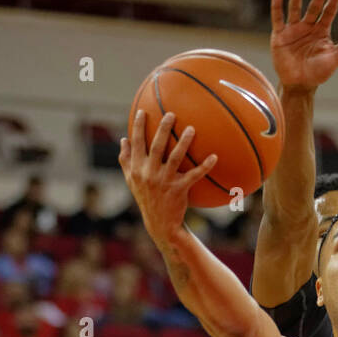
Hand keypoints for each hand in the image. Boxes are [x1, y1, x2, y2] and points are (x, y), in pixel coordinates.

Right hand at [119, 111, 217, 246]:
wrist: (160, 224)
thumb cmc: (146, 199)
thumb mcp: (131, 181)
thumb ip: (126, 160)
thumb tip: (123, 139)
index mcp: (137, 169)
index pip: (136, 144)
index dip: (139, 127)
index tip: (142, 111)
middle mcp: (149, 174)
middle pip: (156, 147)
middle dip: (163, 129)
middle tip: (171, 114)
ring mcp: (164, 182)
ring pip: (175, 158)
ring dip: (184, 142)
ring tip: (191, 129)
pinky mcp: (179, 190)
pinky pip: (194, 176)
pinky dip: (205, 166)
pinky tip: (214, 157)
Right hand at [270, 0, 337, 92]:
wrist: (299, 86)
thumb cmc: (318, 73)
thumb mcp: (336, 57)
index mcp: (322, 30)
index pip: (329, 11)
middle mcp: (308, 26)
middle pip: (313, 7)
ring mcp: (293, 29)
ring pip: (295, 7)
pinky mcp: (279, 35)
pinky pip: (278, 17)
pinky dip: (277, 5)